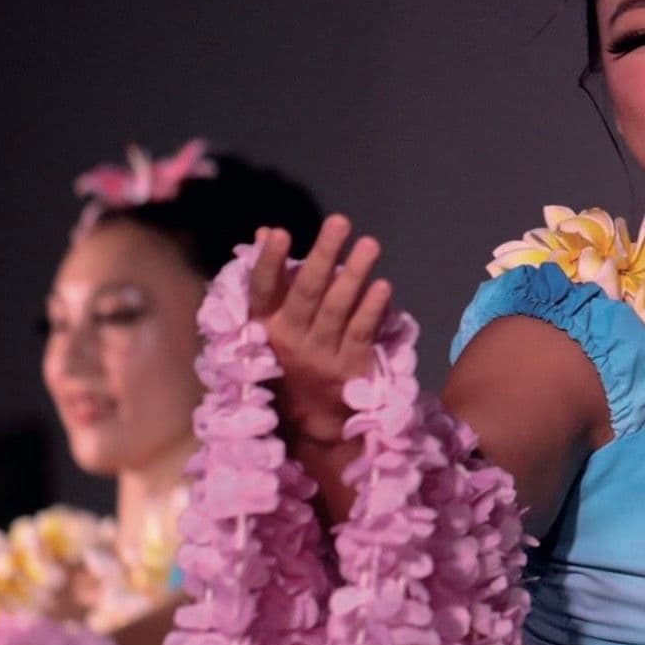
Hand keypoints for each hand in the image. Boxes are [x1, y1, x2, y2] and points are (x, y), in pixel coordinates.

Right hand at [249, 214, 393, 446]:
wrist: (310, 422)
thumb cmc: (288, 359)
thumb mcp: (268, 324)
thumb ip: (271, 278)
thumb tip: (264, 232)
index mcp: (264, 326)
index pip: (262, 290)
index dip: (269, 263)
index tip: (278, 234)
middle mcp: (290, 340)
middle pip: (307, 293)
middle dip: (324, 255)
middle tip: (340, 222)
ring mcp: (321, 356)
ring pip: (337, 310)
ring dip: (354, 275)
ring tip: (369, 244)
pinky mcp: (350, 370)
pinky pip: (361, 334)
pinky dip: (372, 310)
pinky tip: (382, 286)